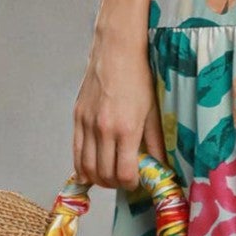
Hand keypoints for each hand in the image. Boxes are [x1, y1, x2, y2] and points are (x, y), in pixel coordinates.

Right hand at [72, 37, 166, 190]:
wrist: (116, 51)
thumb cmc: (139, 77)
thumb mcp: (154, 110)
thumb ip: (155, 142)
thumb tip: (160, 166)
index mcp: (126, 129)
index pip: (123, 173)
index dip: (130, 184)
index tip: (137, 181)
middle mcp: (103, 129)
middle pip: (104, 174)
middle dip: (115, 184)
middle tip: (124, 180)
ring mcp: (86, 124)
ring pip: (86, 167)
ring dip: (98, 178)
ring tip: (110, 176)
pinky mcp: (77, 117)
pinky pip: (75, 151)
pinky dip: (82, 166)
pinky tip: (91, 169)